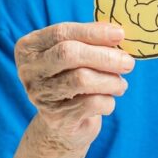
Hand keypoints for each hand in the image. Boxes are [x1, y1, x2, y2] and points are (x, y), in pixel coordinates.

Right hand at [15, 22, 135, 151]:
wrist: (61, 124)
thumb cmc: (70, 78)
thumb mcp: (74, 55)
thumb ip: (89, 40)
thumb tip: (116, 33)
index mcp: (29, 47)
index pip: (61, 32)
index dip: (93, 32)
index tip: (119, 34)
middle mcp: (29, 70)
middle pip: (69, 54)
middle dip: (104, 56)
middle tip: (128, 62)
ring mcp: (39, 95)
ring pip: (82, 79)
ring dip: (110, 80)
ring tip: (121, 84)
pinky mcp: (55, 118)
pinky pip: (90, 103)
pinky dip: (108, 100)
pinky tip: (109, 100)